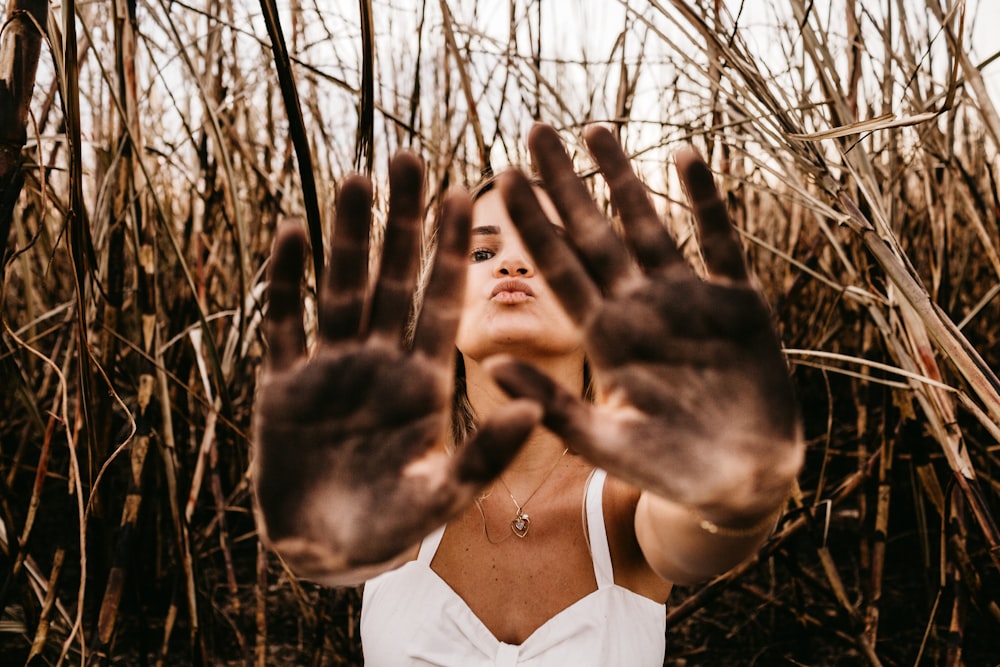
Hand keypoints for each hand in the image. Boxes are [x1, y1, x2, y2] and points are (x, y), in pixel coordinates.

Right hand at [253, 153, 538, 580]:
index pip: (441, 303)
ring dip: (347, 236)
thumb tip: (531, 409)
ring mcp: (331, 369)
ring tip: (356, 178)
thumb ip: (483, 455)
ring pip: (340, 289)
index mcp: (424, 383)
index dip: (450, 251)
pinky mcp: (284, 385)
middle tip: (409, 159)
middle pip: (392, 280)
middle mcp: (381, 363)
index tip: (464, 194)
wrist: (322, 552)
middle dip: (401, 223)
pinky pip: (284, 324)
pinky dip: (285, 281)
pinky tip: (291, 231)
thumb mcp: (443, 497)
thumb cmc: (389, 529)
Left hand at [490, 124, 802, 521]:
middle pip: (594, 233)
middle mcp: (638, 308)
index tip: (501, 177)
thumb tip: (496, 368)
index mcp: (603, 338)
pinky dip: (706, 201)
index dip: (533, 224)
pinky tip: (686, 155)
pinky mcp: (738, 303)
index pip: (559, 269)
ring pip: (648, 225)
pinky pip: (720, 242)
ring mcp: (687, 301)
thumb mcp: (605, 442)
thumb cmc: (669, 470)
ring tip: (596, 129)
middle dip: (566, 183)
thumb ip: (555, 406)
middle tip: (535, 130)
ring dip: (624, 179)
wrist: (743, 480)